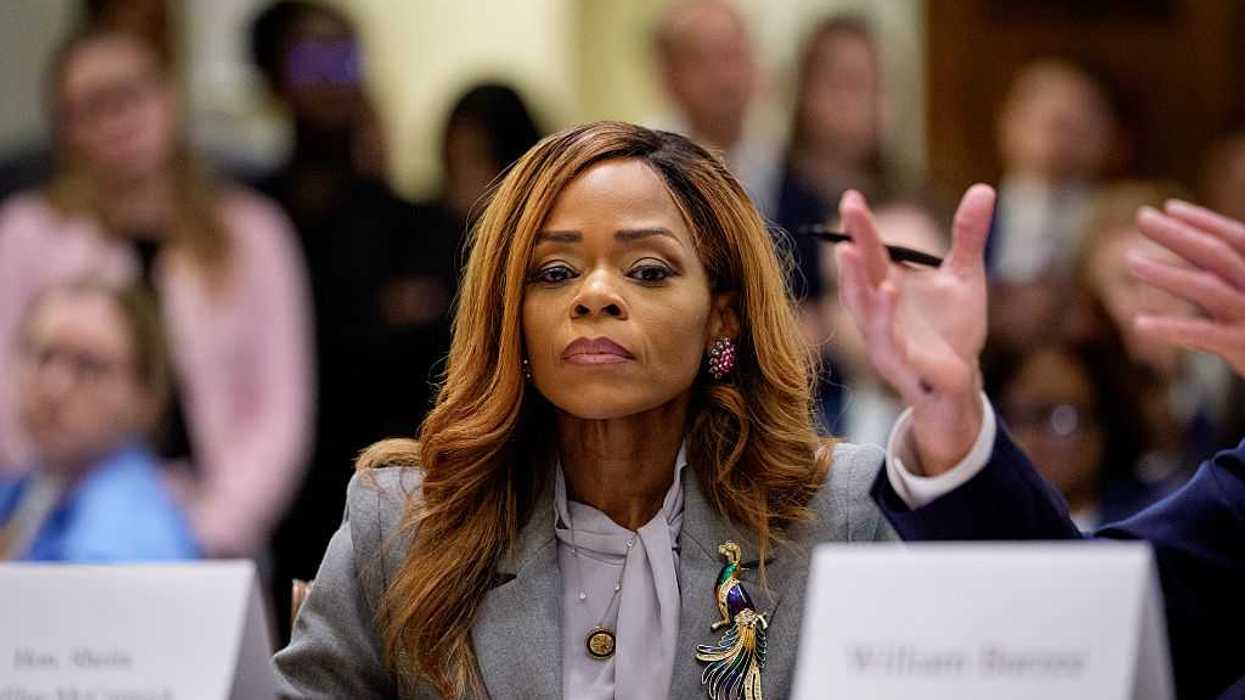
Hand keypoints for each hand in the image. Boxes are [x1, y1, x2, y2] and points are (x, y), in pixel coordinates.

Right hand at [835, 185, 995, 475]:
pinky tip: (889, 291)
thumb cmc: (953, 329)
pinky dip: (884, 316)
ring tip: (850, 250)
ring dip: (854, 279)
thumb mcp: (965, 275)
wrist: (960, 382)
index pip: (871, 251)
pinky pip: (886, 338)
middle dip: (852, 243)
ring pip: (862, 307)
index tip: (852, 197)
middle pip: (860, 274)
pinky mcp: (897, 362)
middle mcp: (877, 310)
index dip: (860, 225)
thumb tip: (984, 188)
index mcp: (887, 286)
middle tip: (847, 210)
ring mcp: (882, 337)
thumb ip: (968, 235)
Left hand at [1130, 200, 1244, 377]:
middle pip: (1216, 255)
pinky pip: (1202, 334)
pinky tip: (1138, 324)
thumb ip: (1228, 282)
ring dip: (1166, 273)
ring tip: (1129, 260)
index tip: (1170, 208)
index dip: (1204, 222)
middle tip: (1142, 217)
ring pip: (1206, 288)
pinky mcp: (1242, 346)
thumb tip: (1191, 262)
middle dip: (1179, 234)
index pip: (1236, 239)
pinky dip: (1170, 328)